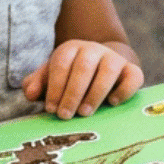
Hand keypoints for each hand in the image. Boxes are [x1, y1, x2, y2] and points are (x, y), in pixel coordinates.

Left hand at [23, 40, 143, 118]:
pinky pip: (133, 76)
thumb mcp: (52, 78)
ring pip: (109, 70)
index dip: (55, 87)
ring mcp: (115, 58)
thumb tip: (30, 92)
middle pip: (84, 66)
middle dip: (73, 93)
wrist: (102, 68)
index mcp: (71, 48)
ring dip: (95, 93)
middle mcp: (93, 49)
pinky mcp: (132, 70)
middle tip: (65, 115)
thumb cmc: (71, 78)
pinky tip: (112, 103)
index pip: (61, 63)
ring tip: (84, 113)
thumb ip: (38, 84)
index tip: (51, 109)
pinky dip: (124, 90)